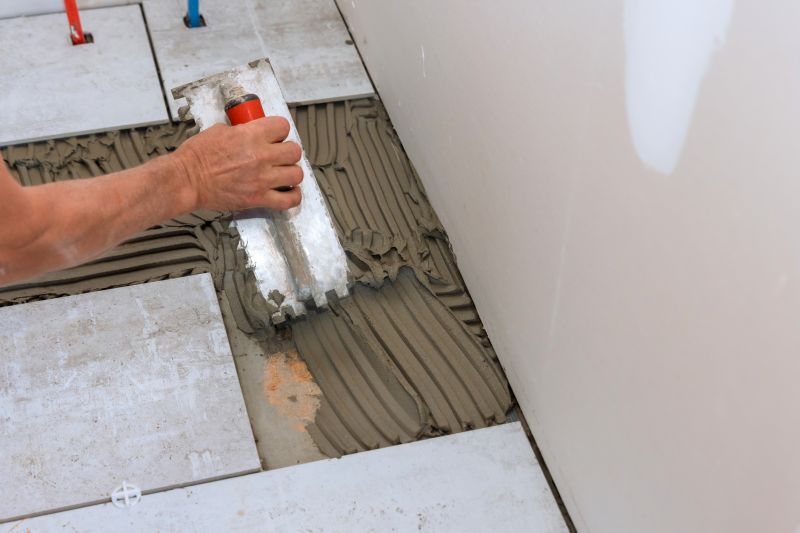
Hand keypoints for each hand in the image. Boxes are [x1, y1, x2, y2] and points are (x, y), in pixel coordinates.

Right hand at [172, 116, 303, 211]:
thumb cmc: (196, 157)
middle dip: (288, 151)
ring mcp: (262, 179)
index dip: (279, 130)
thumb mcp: (219, 131)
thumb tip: (250, 132)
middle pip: (294, 151)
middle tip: (279, 155)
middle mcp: (261, 157)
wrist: (187, 180)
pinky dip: (293, 196)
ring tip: (283, 173)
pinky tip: (289, 191)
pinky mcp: (259, 199)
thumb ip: (241, 131)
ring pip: (296, 174)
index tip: (274, 136)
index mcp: (251, 136)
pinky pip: (288, 200)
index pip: (283, 126)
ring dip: (291, 173)